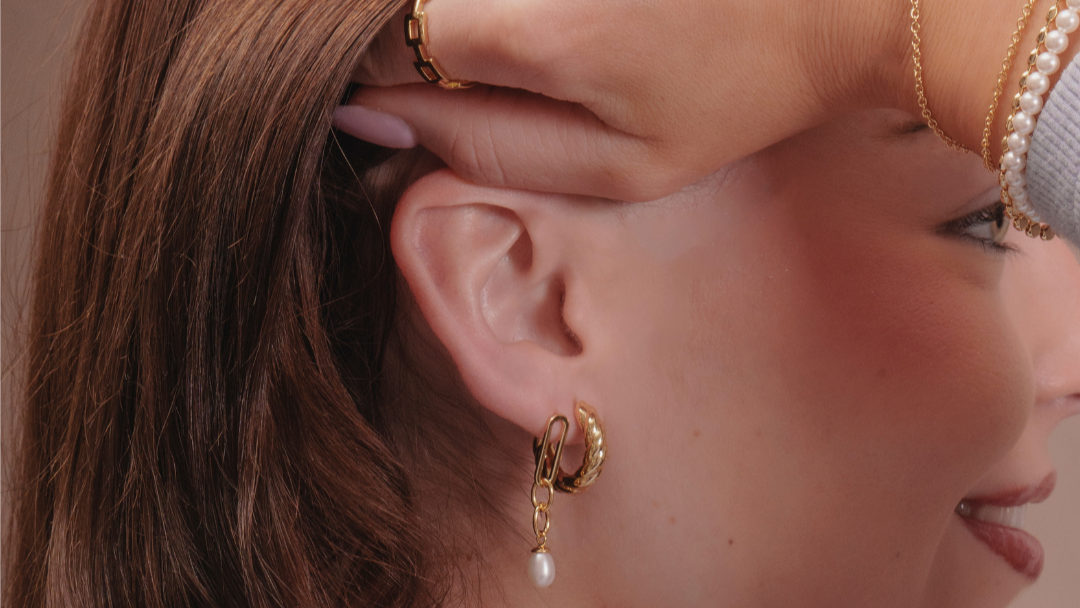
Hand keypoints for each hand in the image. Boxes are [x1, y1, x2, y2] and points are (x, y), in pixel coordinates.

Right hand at [340, 0, 899, 200]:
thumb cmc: (741, 90)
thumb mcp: (621, 162)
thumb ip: (484, 145)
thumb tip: (369, 111)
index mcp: (529, 28)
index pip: (374, 42)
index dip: (391, 74)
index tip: (450, 90)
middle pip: (405, 1)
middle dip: (431, 31)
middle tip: (525, 59)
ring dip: (480, 12)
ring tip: (580, 30)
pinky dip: (517, 1)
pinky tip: (586, 14)